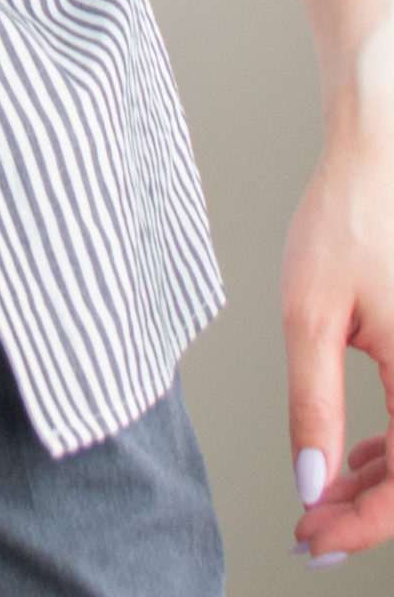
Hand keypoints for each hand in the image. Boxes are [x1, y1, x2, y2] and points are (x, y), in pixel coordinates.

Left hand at [284, 127, 393, 560]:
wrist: (378, 157)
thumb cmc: (345, 219)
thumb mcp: (310, 315)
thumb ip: (311, 403)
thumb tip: (310, 481)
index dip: (359, 524)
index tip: (310, 537)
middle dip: (366, 512)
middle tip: (309, 530)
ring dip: (378, 483)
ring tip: (321, 495)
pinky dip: (389, 447)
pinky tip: (350, 454)